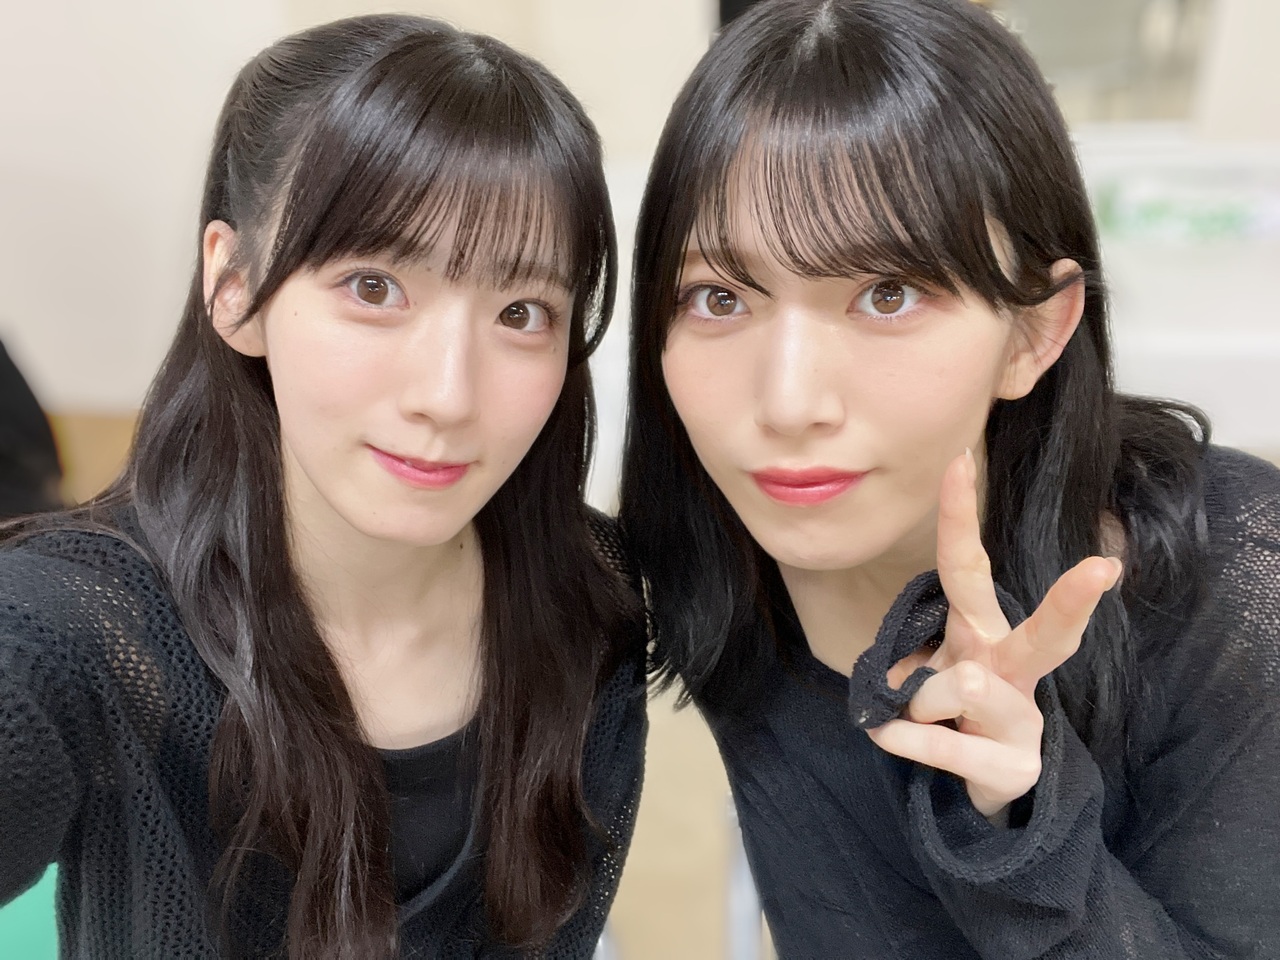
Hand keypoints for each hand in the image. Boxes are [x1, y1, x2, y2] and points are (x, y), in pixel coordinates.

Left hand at [866, 450, 1120, 817]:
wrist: (982, 785)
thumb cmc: (953, 711)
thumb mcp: (925, 671)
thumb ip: (905, 662)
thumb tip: (890, 677)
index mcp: (985, 632)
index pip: (968, 567)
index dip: (958, 516)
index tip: (958, 461)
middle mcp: (1014, 666)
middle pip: (1047, 632)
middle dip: (1074, 600)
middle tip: (1103, 571)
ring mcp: (1025, 718)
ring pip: (964, 686)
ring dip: (919, 701)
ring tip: (920, 715)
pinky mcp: (1018, 767)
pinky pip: (943, 744)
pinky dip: (904, 740)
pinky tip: (890, 738)